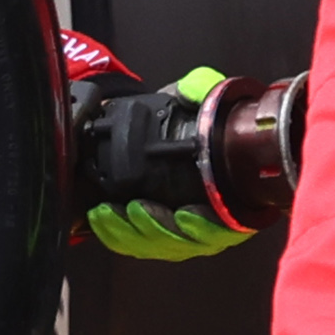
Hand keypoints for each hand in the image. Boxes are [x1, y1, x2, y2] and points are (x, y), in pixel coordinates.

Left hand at [72, 66, 252, 260]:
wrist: (170, 123)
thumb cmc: (194, 118)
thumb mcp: (201, 96)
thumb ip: (201, 89)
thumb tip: (194, 92)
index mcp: (233, 195)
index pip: (227, 225)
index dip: (208, 227)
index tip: (186, 214)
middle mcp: (209, 219)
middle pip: (186, 241)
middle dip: (158, 229)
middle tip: (137, 208)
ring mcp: (179, 229)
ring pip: (156, 245)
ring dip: (132, 233)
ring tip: (109, 212)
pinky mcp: (151, 230)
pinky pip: (133, 244)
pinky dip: (116, 235)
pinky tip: (101, 218)